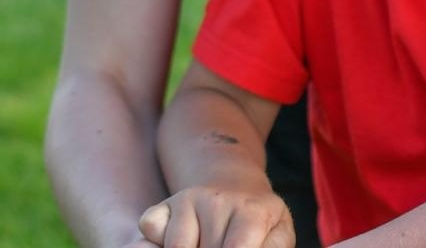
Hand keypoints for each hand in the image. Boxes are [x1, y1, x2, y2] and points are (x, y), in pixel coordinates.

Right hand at [137, 187, 293, 247]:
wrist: (234, 184)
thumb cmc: (259, 219)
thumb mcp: (279, 233)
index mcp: (251, 211)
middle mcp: (216, 202)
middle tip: (221, 245)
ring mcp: (185, 202)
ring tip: (206, 245)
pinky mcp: (160, 209)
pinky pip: (147, 234)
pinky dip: (156, 245)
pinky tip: (184, 241)